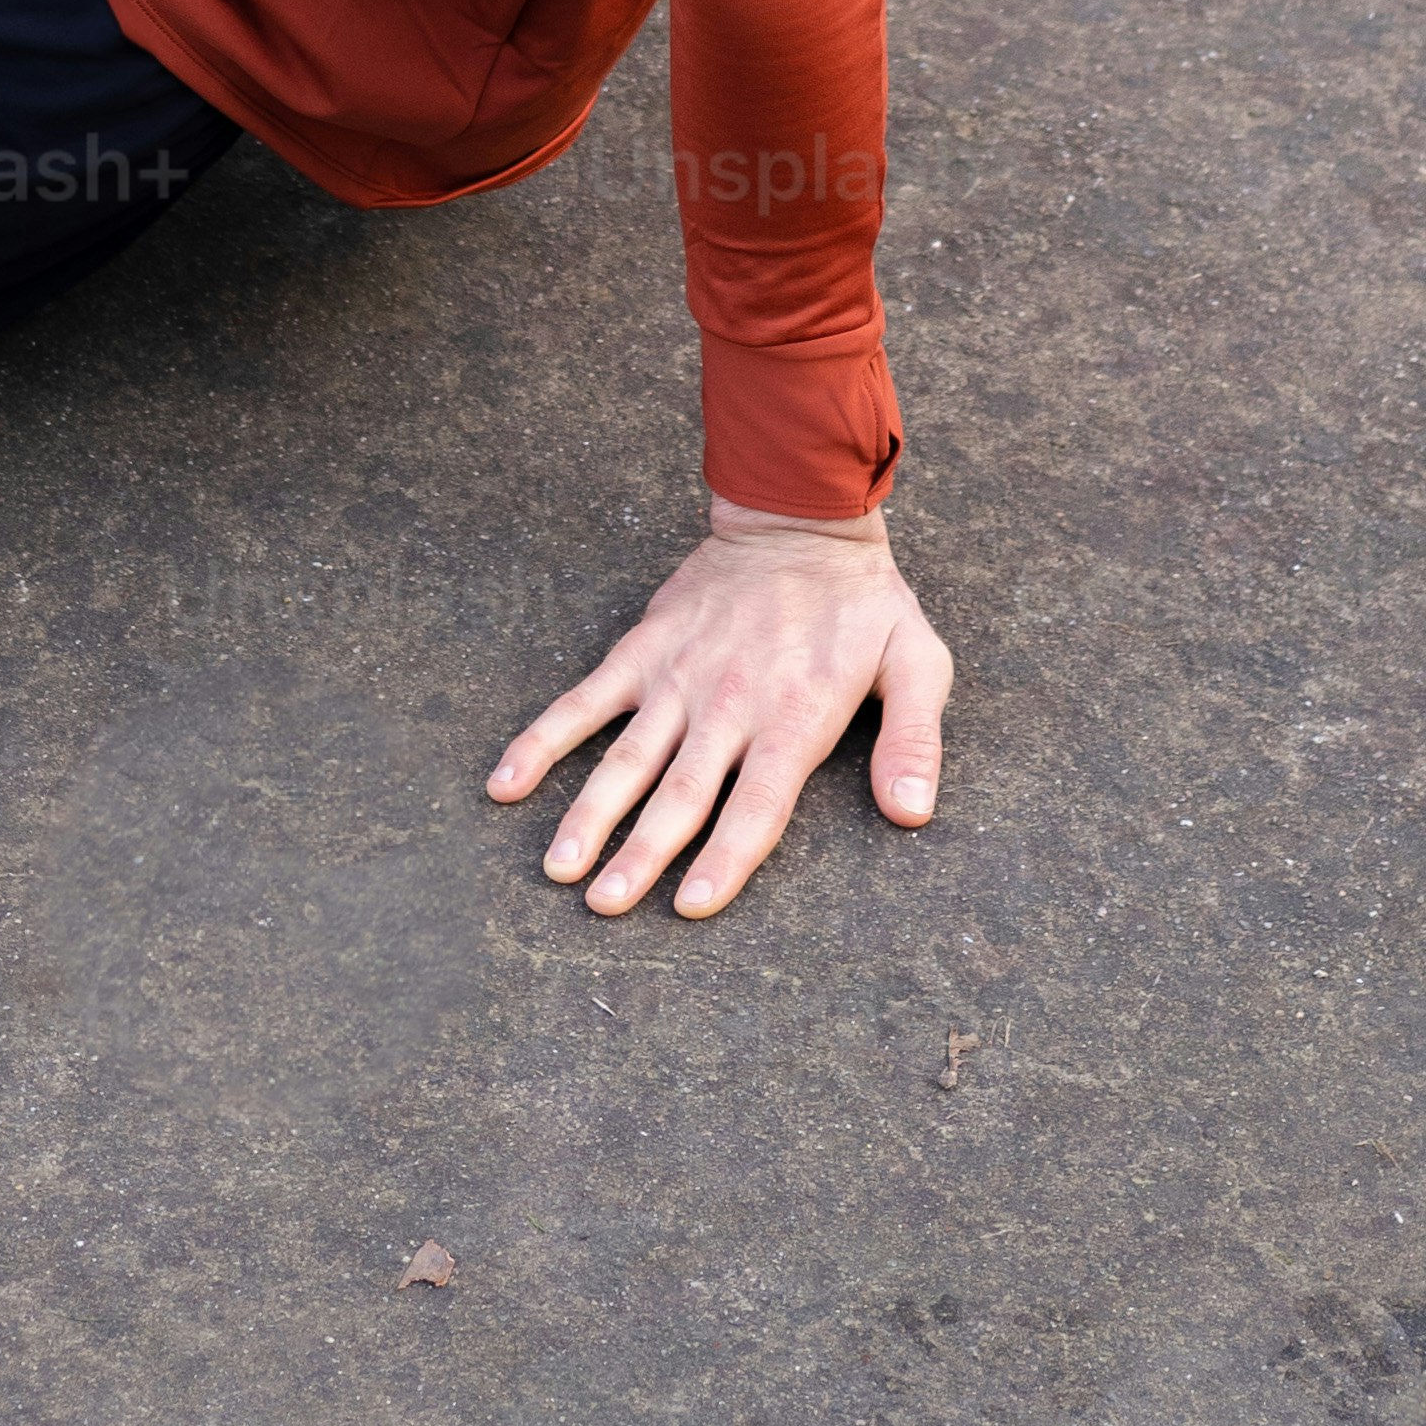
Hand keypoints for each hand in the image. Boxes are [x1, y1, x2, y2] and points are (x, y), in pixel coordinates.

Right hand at [486, 500, 952, 921]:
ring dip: (589, 814)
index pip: (756, 805)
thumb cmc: (863, 604)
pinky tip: (507, 784)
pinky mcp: (643, 650)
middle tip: (603, 907)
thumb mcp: (918, 662)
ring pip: (626, 758)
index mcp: (794, 717)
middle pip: (680, 795)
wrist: (799, 517)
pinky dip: (543, 740)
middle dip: (640, 855)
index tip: (689, 906)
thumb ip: (915, 739)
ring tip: (557, 868)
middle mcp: (729, 704)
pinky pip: (584, 702)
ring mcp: (678, 676)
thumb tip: (913, 812)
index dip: (725, 858)